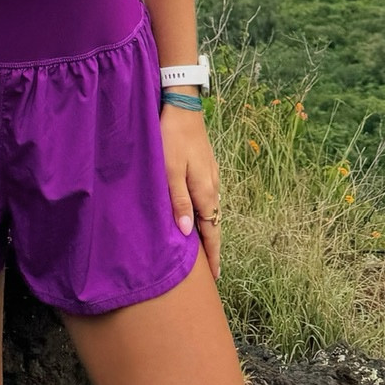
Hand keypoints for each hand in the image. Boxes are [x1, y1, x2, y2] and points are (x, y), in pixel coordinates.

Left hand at [160, 102, 221, 279]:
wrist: (182, 107)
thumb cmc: (172, 139)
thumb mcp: (170, 171)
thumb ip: (179, 202)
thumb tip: (188, 233)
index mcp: (205, 192)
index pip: (212, 231)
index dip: (213, 255)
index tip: (214, 277)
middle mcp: (213, 186)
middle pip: (214, 223)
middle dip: (212, 246)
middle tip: (208, 270)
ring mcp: (211, 175)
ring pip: (211, 209)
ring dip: (208, 229)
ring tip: (202, 247)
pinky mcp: (206, 166)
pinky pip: (208, 197)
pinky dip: (205, 212)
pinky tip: (197, 213)